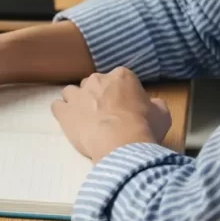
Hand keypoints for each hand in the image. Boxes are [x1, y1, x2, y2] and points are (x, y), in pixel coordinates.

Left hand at [51, 67, 171, 162]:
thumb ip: (155, 105)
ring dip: (76, 102)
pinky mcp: (64, 111)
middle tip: (105, 115)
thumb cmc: (144, 127)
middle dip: (97, 96)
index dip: (121, 94)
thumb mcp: (162, 115)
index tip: (124, 107)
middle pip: (93, 84)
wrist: (122, 144)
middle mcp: (97, 80)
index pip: (119, 79)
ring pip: (72, 92)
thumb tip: (153, 104)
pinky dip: (62, 112)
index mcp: (122, 76)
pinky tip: (69, 122)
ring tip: (84, 118)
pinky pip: (57, 106)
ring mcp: (78, 95)